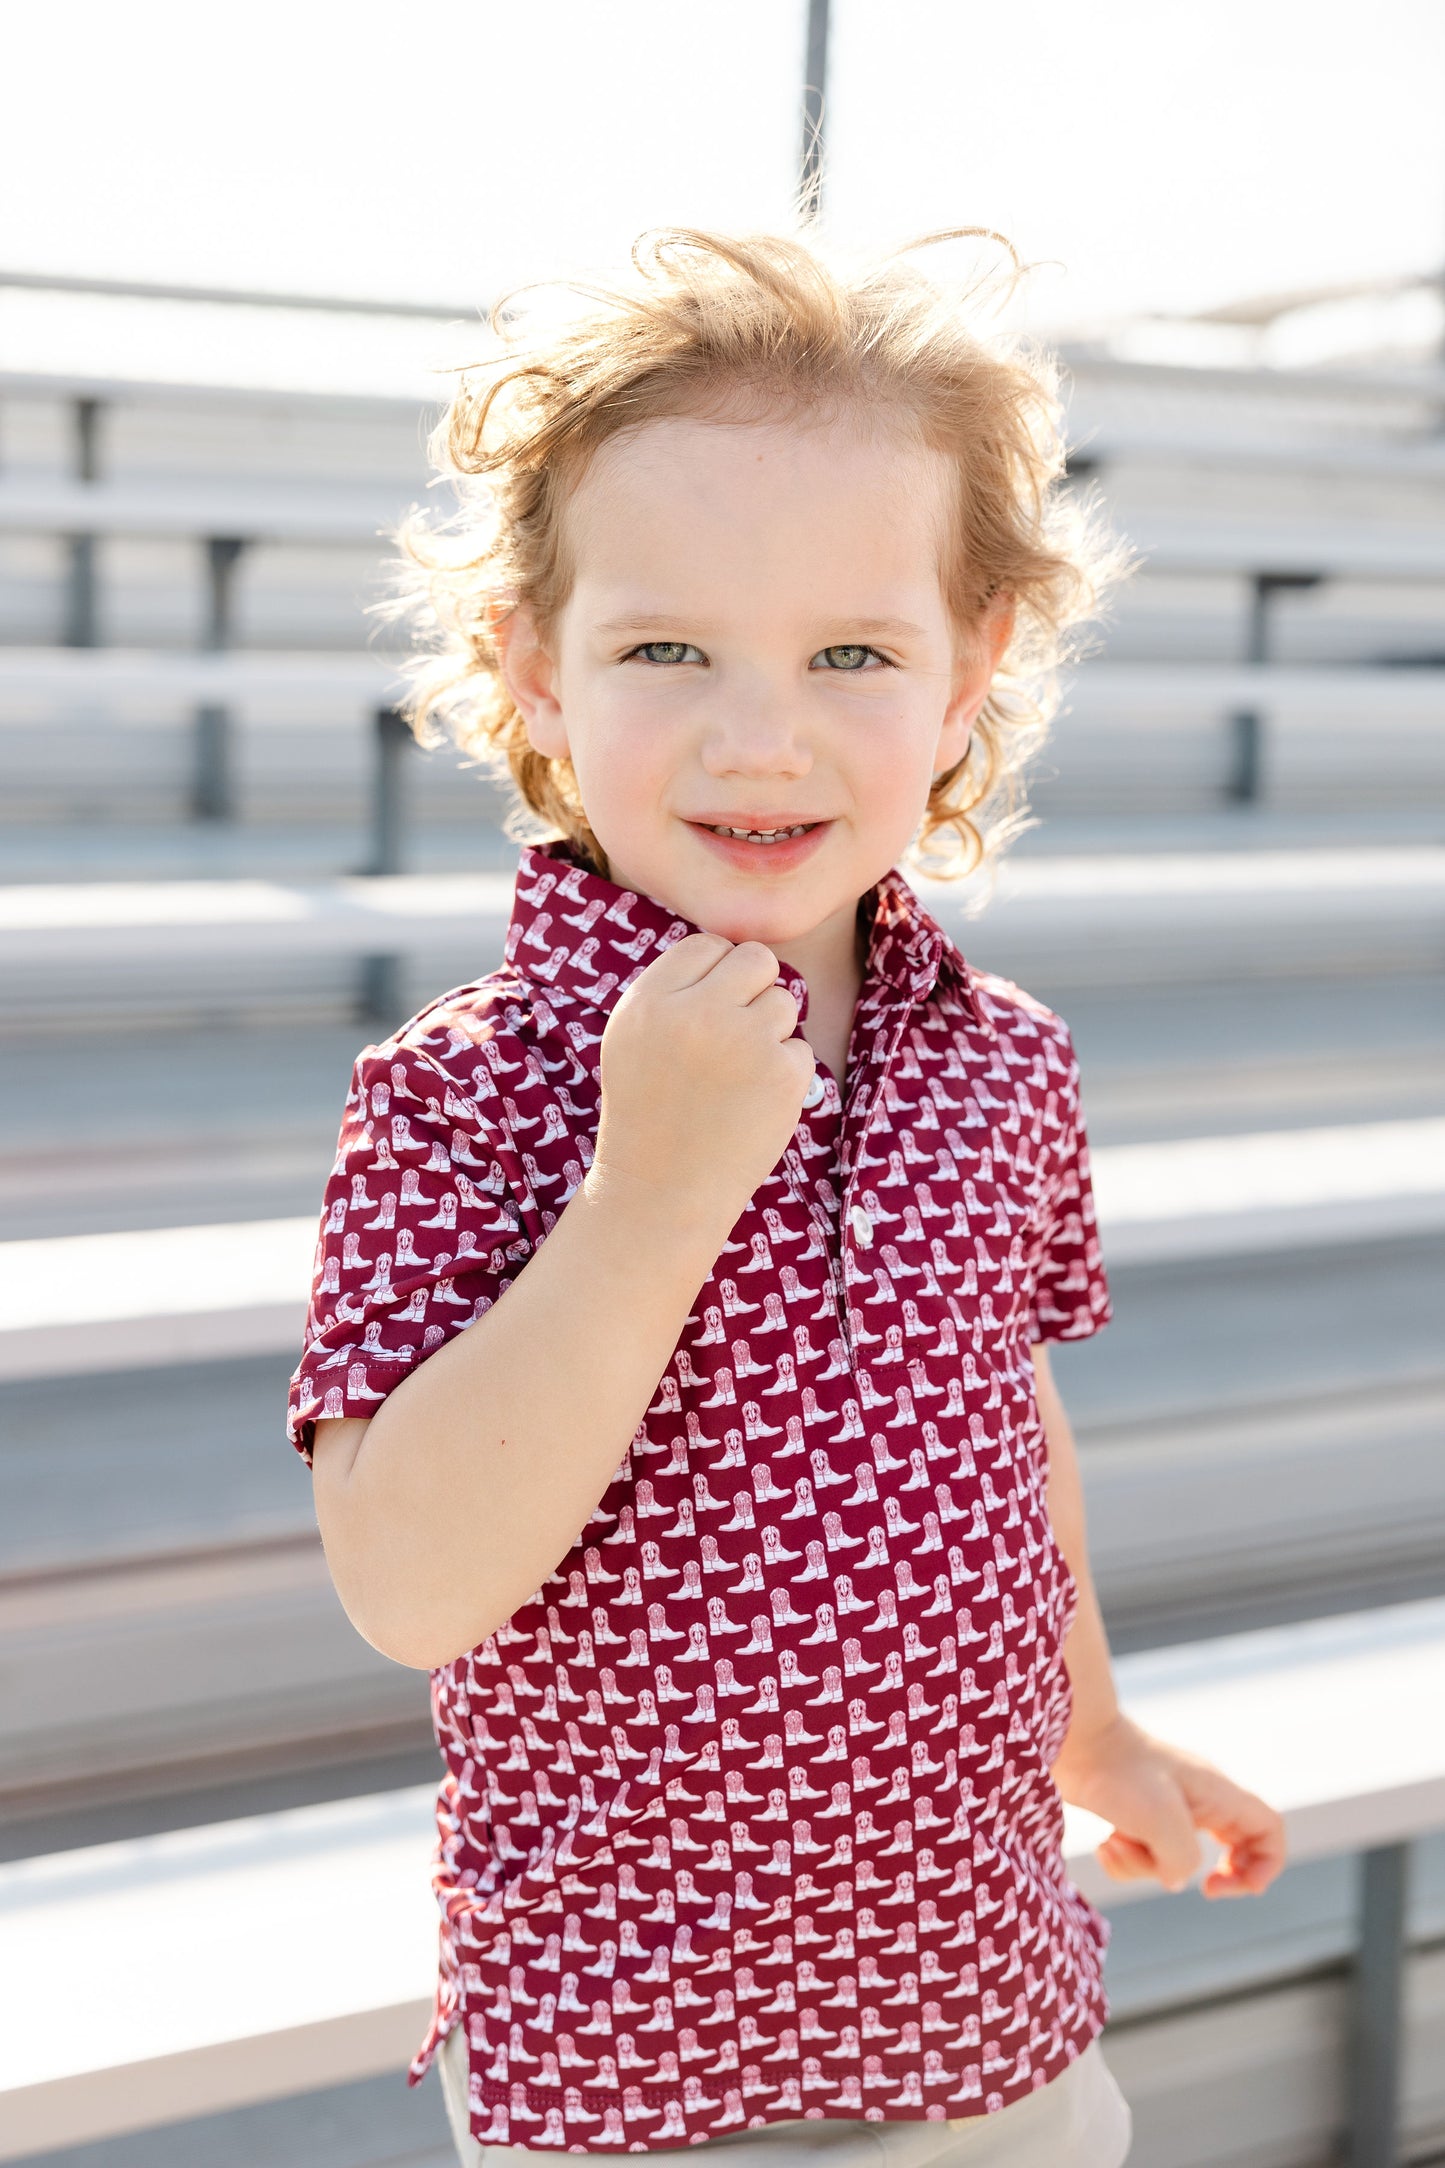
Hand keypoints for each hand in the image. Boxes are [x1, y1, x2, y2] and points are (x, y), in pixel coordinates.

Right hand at [587, 933, 815, 1231]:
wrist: (660, 1191)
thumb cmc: (647, 1112)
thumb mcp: (633, 1037)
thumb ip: (673, 990)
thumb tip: (730, 952)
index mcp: (650, 1001)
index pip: (706, 946)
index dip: (714, 976)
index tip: (708, 1011)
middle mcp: (697, 1013)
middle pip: (755, 959)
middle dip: (753, 989)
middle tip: (735, 1032)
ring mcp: (744, 1042)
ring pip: (783, 1001)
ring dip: (769, 1033)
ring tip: (735, 1077)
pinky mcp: (783, 1075)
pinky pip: (799, 1049)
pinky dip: (783, 1075)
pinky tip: (750, 1104)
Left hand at [1052, 1713, 1286, 1897]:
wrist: (1071, 1739)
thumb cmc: (1120, 1774)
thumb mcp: (1162, 1824)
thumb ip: (1183, 1861)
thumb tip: (1175, 1877)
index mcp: (1217, 1795)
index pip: (1269, 1829)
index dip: (1266, 1865)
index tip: (1235, 1885)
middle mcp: (1198, 1800)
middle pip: (1234, 1849)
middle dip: (1219, 1877)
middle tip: (1206, 1889)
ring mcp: (1166, 1807)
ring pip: (1175, 1859)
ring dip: (1144, 1864)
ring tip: (1116, 1843)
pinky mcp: (1133, 1813)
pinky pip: (1142, 1853)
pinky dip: (1123, 1856)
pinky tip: (1103, 1843)